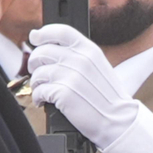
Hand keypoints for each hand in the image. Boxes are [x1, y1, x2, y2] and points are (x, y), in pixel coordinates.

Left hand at [27, 24, 141, 151]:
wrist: (118, 120)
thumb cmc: (108, 98)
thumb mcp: (98, 67)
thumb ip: (78, 56)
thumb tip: (51, 48)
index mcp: (89, 50)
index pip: (60, 31)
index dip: (43, 34)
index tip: (35, 38)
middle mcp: (79, 60)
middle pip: (42, 52)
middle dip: (34, 63)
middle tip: (37, 73)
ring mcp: (70, 76)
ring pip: (38, 73)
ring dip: (36, 83)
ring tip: (43, 90)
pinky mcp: (63, 93)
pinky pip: (39, 91)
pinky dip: (38, 97)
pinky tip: (44, 101)